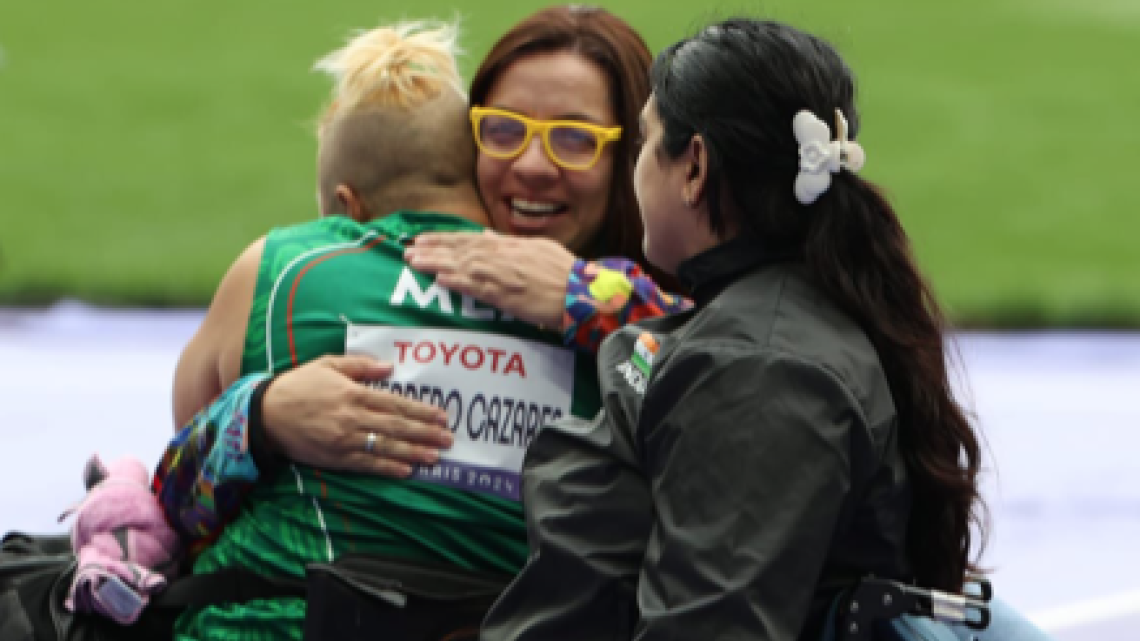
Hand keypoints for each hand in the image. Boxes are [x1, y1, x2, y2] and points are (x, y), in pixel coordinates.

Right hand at [261, 355, 453, 477]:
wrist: (265, 414)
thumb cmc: (298, 386)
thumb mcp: (327, 365)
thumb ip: (360, 366)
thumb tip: (389, 367)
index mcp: (353, 393)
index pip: (395, 404)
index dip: (421, 411)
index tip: (441, 416)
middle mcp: (352, 418)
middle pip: (396, 427)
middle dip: (425, 434)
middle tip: (448, 439)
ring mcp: (344, 441)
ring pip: (385, 447)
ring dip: (413, 453)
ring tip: (435, 457)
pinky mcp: (335, 458)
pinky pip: (366, 465)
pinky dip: (387, 468)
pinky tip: (406, 470)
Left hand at [404, 230, 574, 329]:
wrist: (580, 293)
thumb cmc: (564, 273)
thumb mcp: (537, 248)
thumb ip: (509, 242)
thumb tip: (487, 235)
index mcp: (509, 245)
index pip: (469, 239)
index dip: (443, 239)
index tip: (422, 238)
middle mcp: (503, 257)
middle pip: (460, 250)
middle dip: (431, 249)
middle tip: (407, 250)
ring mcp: (503, 275)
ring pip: (462, 266)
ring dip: (435, 263)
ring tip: (413, 261)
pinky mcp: (507, 296)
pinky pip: (477, 287)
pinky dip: (458, 281)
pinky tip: (439, 279)